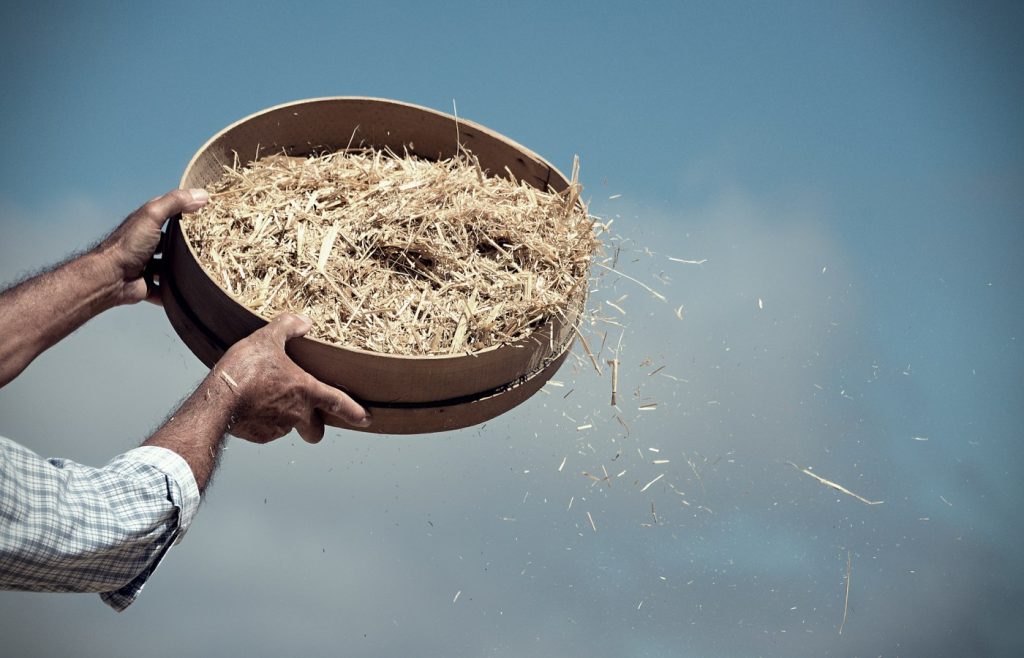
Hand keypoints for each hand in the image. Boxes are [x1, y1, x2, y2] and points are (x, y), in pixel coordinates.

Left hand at [96, 188, 208, 305]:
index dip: (189, 210)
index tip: (211, 212)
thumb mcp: (152, 215)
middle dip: (190, 243)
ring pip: (172, 266)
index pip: (172, 212)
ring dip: (185, 268)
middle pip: (174, 241)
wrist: (110, 278)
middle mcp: (148, 243)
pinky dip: (176, 292)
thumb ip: (175, 202)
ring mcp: (149, 265)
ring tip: (206, 267)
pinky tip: (192, 289)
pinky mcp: (149, 285)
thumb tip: (202, 194)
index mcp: (148, 223)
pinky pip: (166, 290)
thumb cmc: (129, 244)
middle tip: (213, 243)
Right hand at [213, 313, 370, 442]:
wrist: (217, 401)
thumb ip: (288, 327)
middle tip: (305, 414)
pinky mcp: (259, 437)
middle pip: (315, 431)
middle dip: (314, 428)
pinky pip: (266, 431)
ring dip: (281, 418)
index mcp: (306, 391)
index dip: (354, 411)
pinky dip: (261, 421)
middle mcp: (296, 414)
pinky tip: (248, 406)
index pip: (338, 402)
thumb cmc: (245, 370)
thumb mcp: (267, 339)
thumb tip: (304, 320)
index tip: (365, 418)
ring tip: (262, 398)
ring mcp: (278, 429)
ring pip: (287, 428)